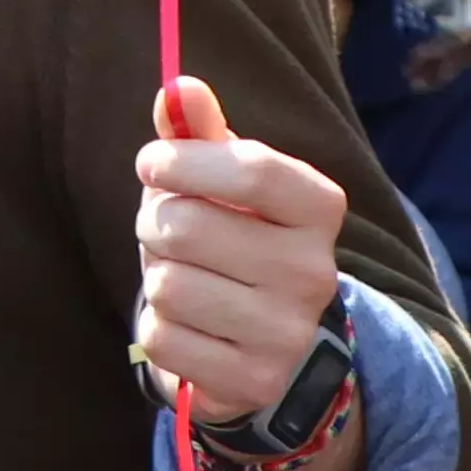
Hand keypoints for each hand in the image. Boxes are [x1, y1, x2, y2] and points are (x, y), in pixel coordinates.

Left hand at [134, 76, 350, 428]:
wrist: (267, 342)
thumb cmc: (235, 237)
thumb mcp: (224, 181)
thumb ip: (201, 132)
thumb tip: (179, 89)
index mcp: (318, 207)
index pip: (250, 168)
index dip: (183, 161)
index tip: (152, 164)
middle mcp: (315, 271)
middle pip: (187, 226)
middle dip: (155, 224)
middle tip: (167, 232)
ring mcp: (287, 332)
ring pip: (168, 284)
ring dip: (156, 278)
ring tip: (183, 278)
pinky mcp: (254, 380)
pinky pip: (162, 337)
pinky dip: (158, 327)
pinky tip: (188, 325)